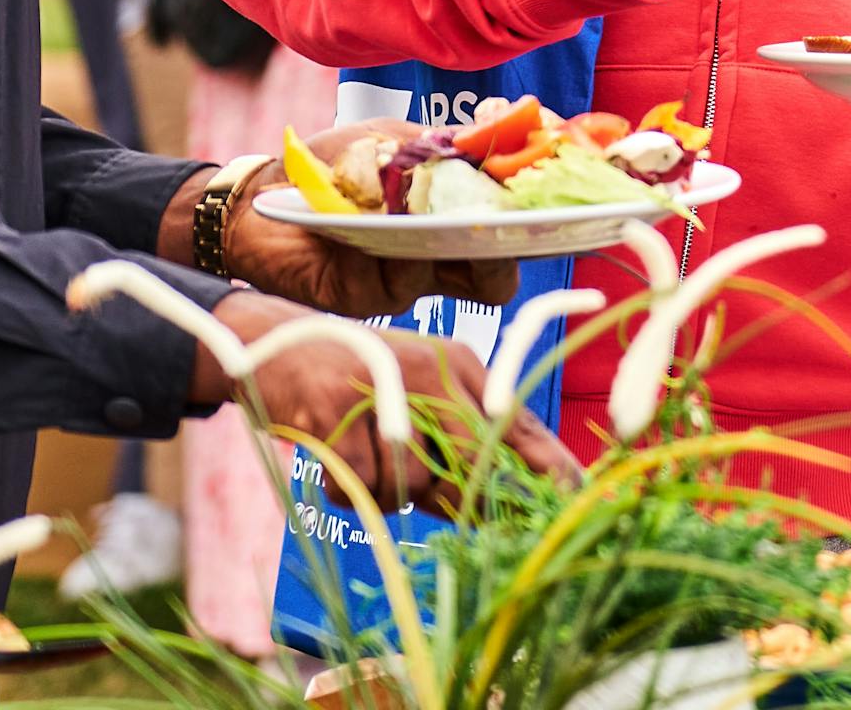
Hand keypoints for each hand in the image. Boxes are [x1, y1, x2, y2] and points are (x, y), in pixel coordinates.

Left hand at [164, 124, 520, 311]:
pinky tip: (383, 218)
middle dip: (509, 245)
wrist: (262, 194)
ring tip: (445, 211)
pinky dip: (401, 248)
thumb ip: (445, 143)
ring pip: (456, 281)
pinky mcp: (367, 297)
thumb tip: (503, 123)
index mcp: (449, 221)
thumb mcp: (395, 140)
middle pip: (497, 273)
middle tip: (506, 217)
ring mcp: (404, 281)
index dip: (536, 217)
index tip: (551, 191)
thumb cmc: (331, 165)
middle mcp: (434, 258)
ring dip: (457, 241)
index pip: (509, 233)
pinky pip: (403, 283)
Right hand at [194, 295, 576, 498]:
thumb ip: (462, 441)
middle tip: (443, 504)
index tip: (574, 498)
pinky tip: (336, 456)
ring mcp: (382, 392)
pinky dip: (346, 487)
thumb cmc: (360, 378)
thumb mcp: (422, 391)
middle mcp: (430, 373)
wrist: (276, 345)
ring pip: (410, 484)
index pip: (516, 423)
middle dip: (463, 499)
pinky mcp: (334, 416)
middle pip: (469, 462)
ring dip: (388, 490)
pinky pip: (359, 486)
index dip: (547, 466)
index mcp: (460, 364)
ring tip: (365, 456)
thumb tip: (500, 504)